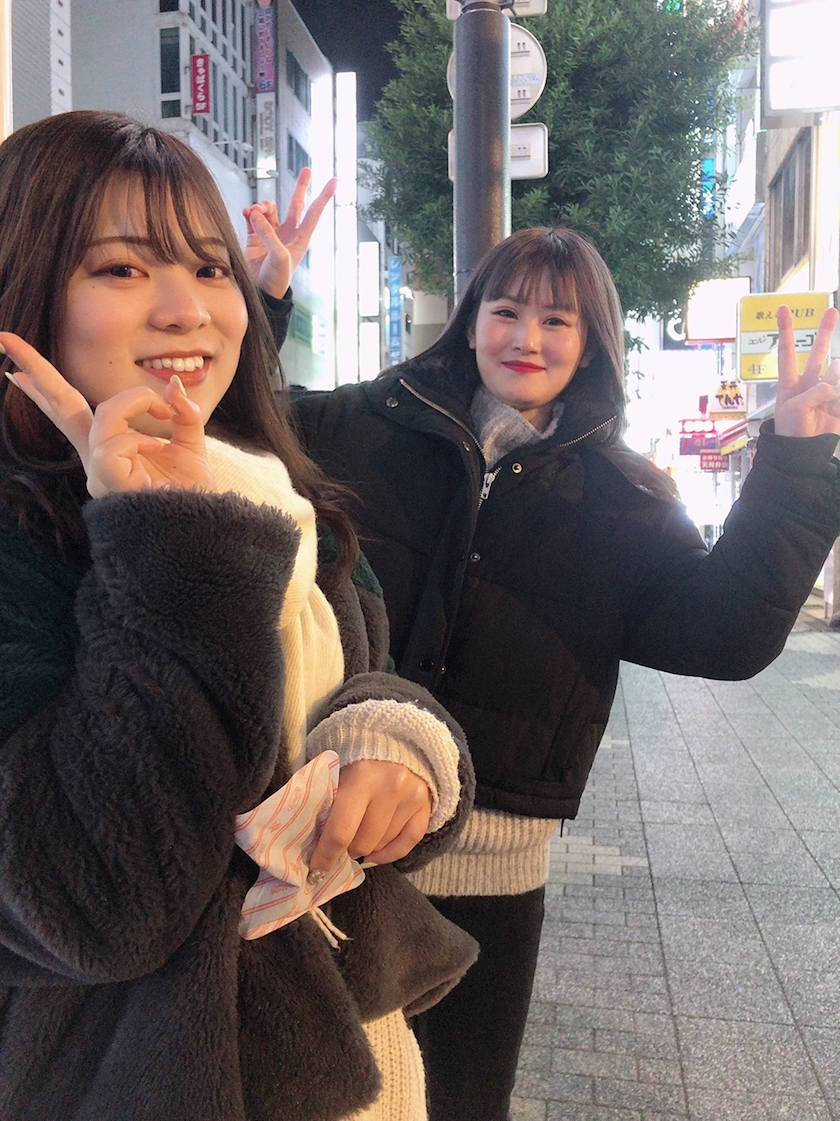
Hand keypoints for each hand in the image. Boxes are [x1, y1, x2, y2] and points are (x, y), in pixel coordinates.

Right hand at [0, 332, 214, 496]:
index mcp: (110, 450)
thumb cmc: (192, 497)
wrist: (199, 530)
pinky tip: (157, 452)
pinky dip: (142, 438)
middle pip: (62, 407)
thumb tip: (172, 384)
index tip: (13, 372)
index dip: (46, 391)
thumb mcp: (192, 446)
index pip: (73, 413)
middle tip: (4, 337)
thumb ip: (182, 414)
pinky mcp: (103, 479)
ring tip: (166, 416)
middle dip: (36, 371)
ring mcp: (97, 470)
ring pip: (105, 414)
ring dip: (138, 402)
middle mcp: (96, 459)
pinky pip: (116, 442)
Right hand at [242, 169, 337, 298]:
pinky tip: (246, 214)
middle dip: (301, 187)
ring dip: (261, 206)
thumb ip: (269, 234)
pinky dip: (249, 212)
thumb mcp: (278, 257)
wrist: (260, 292)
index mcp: (300, 238)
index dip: (323, 196)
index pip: (314, 212)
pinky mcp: (255, 237)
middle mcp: (287, 233)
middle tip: (307, 169)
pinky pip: (253, 216)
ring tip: (254, 213)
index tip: (334, 180)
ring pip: (268, 208)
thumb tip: (256, 213)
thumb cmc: (276, 279)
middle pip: (296, 204)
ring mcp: (271, 234)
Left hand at [308, 760, 431, 875]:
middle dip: (346, 850)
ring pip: (383, 844)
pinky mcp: (426, 803)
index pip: (341, 831)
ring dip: (366, 848)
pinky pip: (407, 843)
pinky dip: (390, 854)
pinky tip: (376, 854)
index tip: (316, 870)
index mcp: (360, 777)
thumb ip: (325, 801)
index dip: (326, 856)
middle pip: (363, 842)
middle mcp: (390, 787)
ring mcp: (411, 796)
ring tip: (356, 839)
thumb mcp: (335, 771)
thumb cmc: (354, 757)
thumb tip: (309, 842)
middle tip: (338, 846)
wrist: (393, 737)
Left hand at [774, 305, 839, 436]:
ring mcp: (826, 391)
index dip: (786, 330)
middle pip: (818, 353)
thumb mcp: (795, 409)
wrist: (803, 454)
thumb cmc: (791, 431)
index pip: (787, 353)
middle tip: (832, 311)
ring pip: (836, 372)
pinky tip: (832, 409)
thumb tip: (833, 385)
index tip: (782, 308)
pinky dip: (837, 396)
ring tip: (826, 402)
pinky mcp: (839, 402)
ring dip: (834, 384)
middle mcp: (808, 383)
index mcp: (790, 383)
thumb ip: (815, 392)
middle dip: (826, 332)